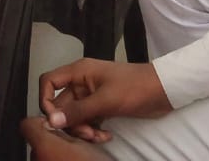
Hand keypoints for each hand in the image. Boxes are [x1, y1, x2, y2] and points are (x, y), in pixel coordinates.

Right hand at [35, 59, 169, 141]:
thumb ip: (78, 111)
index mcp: (79, 72)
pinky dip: (93, 130)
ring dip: (84, 130)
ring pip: (75, 116)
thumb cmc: (134, 88)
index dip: (46, 100)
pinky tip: (106, 136)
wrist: (163, 91)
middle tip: (87, 134)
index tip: (55, 120)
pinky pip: (88, 120)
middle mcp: (82, 83)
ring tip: (99, 136)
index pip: (49, 81)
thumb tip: (51, 121)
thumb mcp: (105, 100)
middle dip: (72, 123)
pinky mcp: (102, 107)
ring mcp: (92, 96)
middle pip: (62, 105)